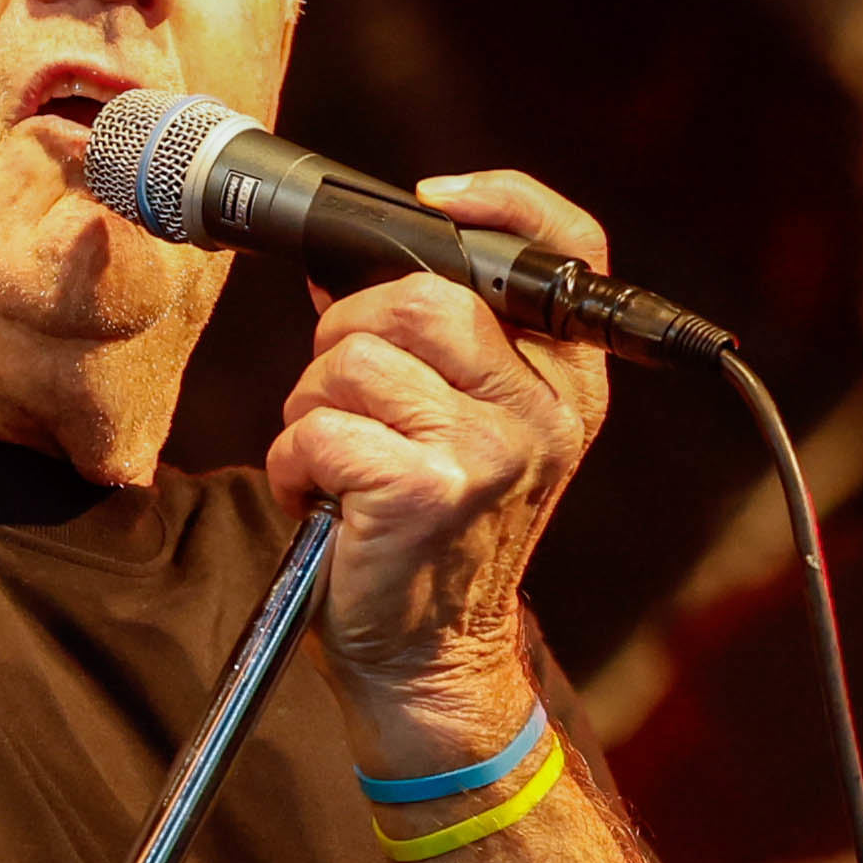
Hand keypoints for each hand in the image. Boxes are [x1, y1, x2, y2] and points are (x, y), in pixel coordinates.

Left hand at [265, 170, 611, 767]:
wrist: (428, 662)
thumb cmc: (429, 535)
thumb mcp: (464, 428)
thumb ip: (427, 343)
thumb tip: (341, 271)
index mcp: (567, 380)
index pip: (570, 246)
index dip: (501, 199)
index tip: (429, 200)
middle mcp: (547, 410)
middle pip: (416, 295)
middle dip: (347, 338)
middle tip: (350, 406)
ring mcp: (494, 450)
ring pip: (352, 359)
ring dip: (312, 410)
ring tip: (340, 464)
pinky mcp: (429, 490)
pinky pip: (318, 427)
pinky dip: (292, 464)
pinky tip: (322, 500)